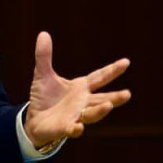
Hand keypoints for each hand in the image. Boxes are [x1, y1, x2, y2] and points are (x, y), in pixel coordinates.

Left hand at [24, 31, 130, 147]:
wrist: (34, 120)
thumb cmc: (44, 97)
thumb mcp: (42, 74)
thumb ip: (44, 56)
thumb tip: (43, 33)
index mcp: (80, 88)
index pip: (99, 77)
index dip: (112, 71)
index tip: (126, 62)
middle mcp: (82, 102)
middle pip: (102, 99)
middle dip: (114, 98)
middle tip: (127, 94)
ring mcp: (75, 116)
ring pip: (91, 114)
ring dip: (100, 111)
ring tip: (108, 106)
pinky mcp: (64, 127)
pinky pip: (72, 129)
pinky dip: (76, 128)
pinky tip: (78, 127)